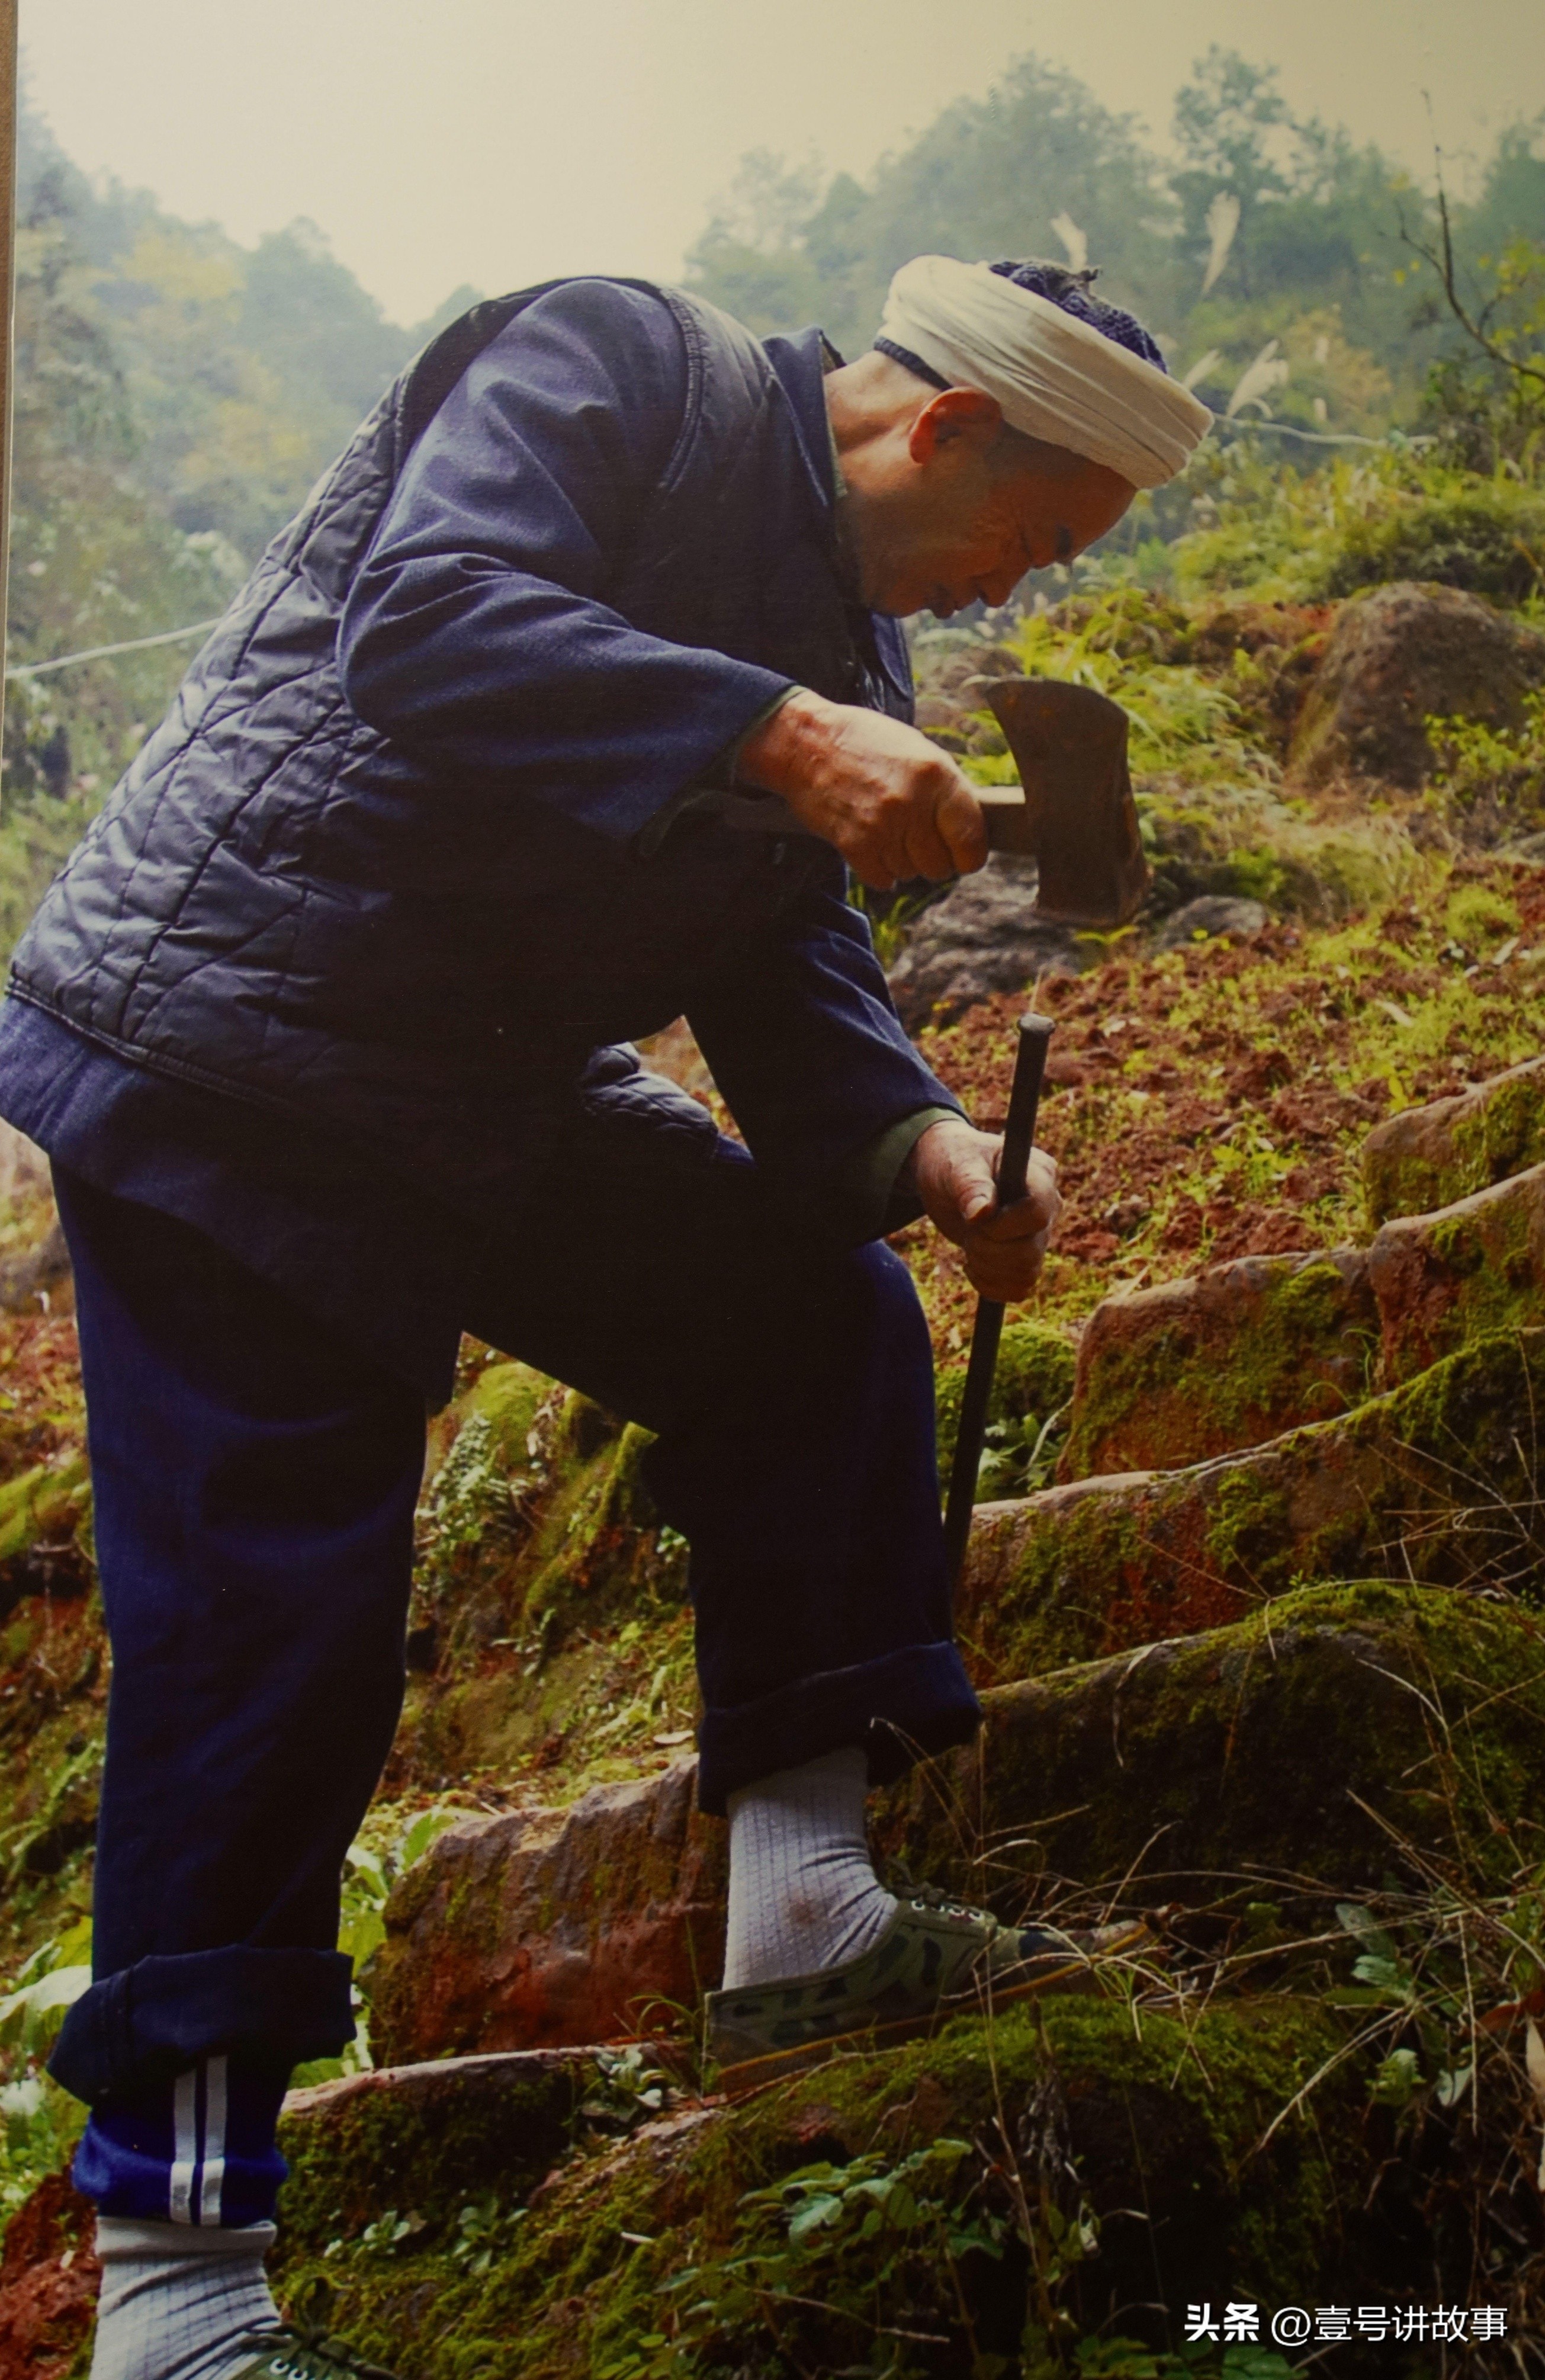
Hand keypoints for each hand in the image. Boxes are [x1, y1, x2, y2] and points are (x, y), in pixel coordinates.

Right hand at [735, 688, 986, 889]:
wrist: (808, 743)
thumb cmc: (867, 743)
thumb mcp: (919, 751)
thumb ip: (946, 789)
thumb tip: (971, 831)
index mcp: (937, 775)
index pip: (971, 838)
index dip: (971, 856)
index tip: (964, 858)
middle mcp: (912, 803)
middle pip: (940, 865)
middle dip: (933, 859)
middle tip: (917, 840)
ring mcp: (882, 826)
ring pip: (910, 873)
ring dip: (903, 861)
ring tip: (887, 829)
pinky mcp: (854, 844)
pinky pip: (882, 879)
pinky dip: (880, 870)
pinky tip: (872, 844)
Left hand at [910, 1117, 1059, 1300]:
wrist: (947, 1179)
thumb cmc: (955, 1161)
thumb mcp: (957, 1165)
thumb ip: (970, 1185)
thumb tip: (982, 1212)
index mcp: (1040, 1174)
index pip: (1037, 1213)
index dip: (1003, 1225)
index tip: (975, 1218)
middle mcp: (1050, 1206)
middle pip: (1030, 1251)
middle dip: (987, 1248)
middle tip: (968, 1227)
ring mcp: (1041, 1235)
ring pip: (1026, 1274)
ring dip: (986, 1266)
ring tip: (970, 1241)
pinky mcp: (1028, 1257)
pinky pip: (1019, 1289)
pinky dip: (990, 1285)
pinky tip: (973, 1264)